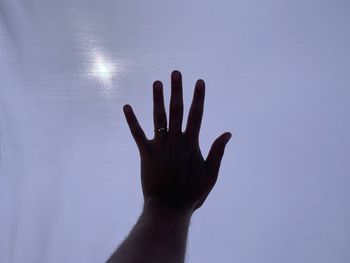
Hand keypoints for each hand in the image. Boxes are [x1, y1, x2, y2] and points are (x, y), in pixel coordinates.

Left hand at [123, 70, 231, 212]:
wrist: (168, 207)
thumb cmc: (191, 193)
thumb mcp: (211, 174)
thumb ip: (217, 152)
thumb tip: (227, 133)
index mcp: (191, 143)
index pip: (197, 115)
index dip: (198, 97)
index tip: (199, 82)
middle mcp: (175, 140)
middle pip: (177, 110)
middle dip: (177, 90)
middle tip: (175, 73)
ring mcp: (159, 145)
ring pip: (158, 117)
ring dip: (157, 99)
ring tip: (157, 82)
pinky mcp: (145, 153)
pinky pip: (137, 133)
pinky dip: (132, 120)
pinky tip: (126, 106)